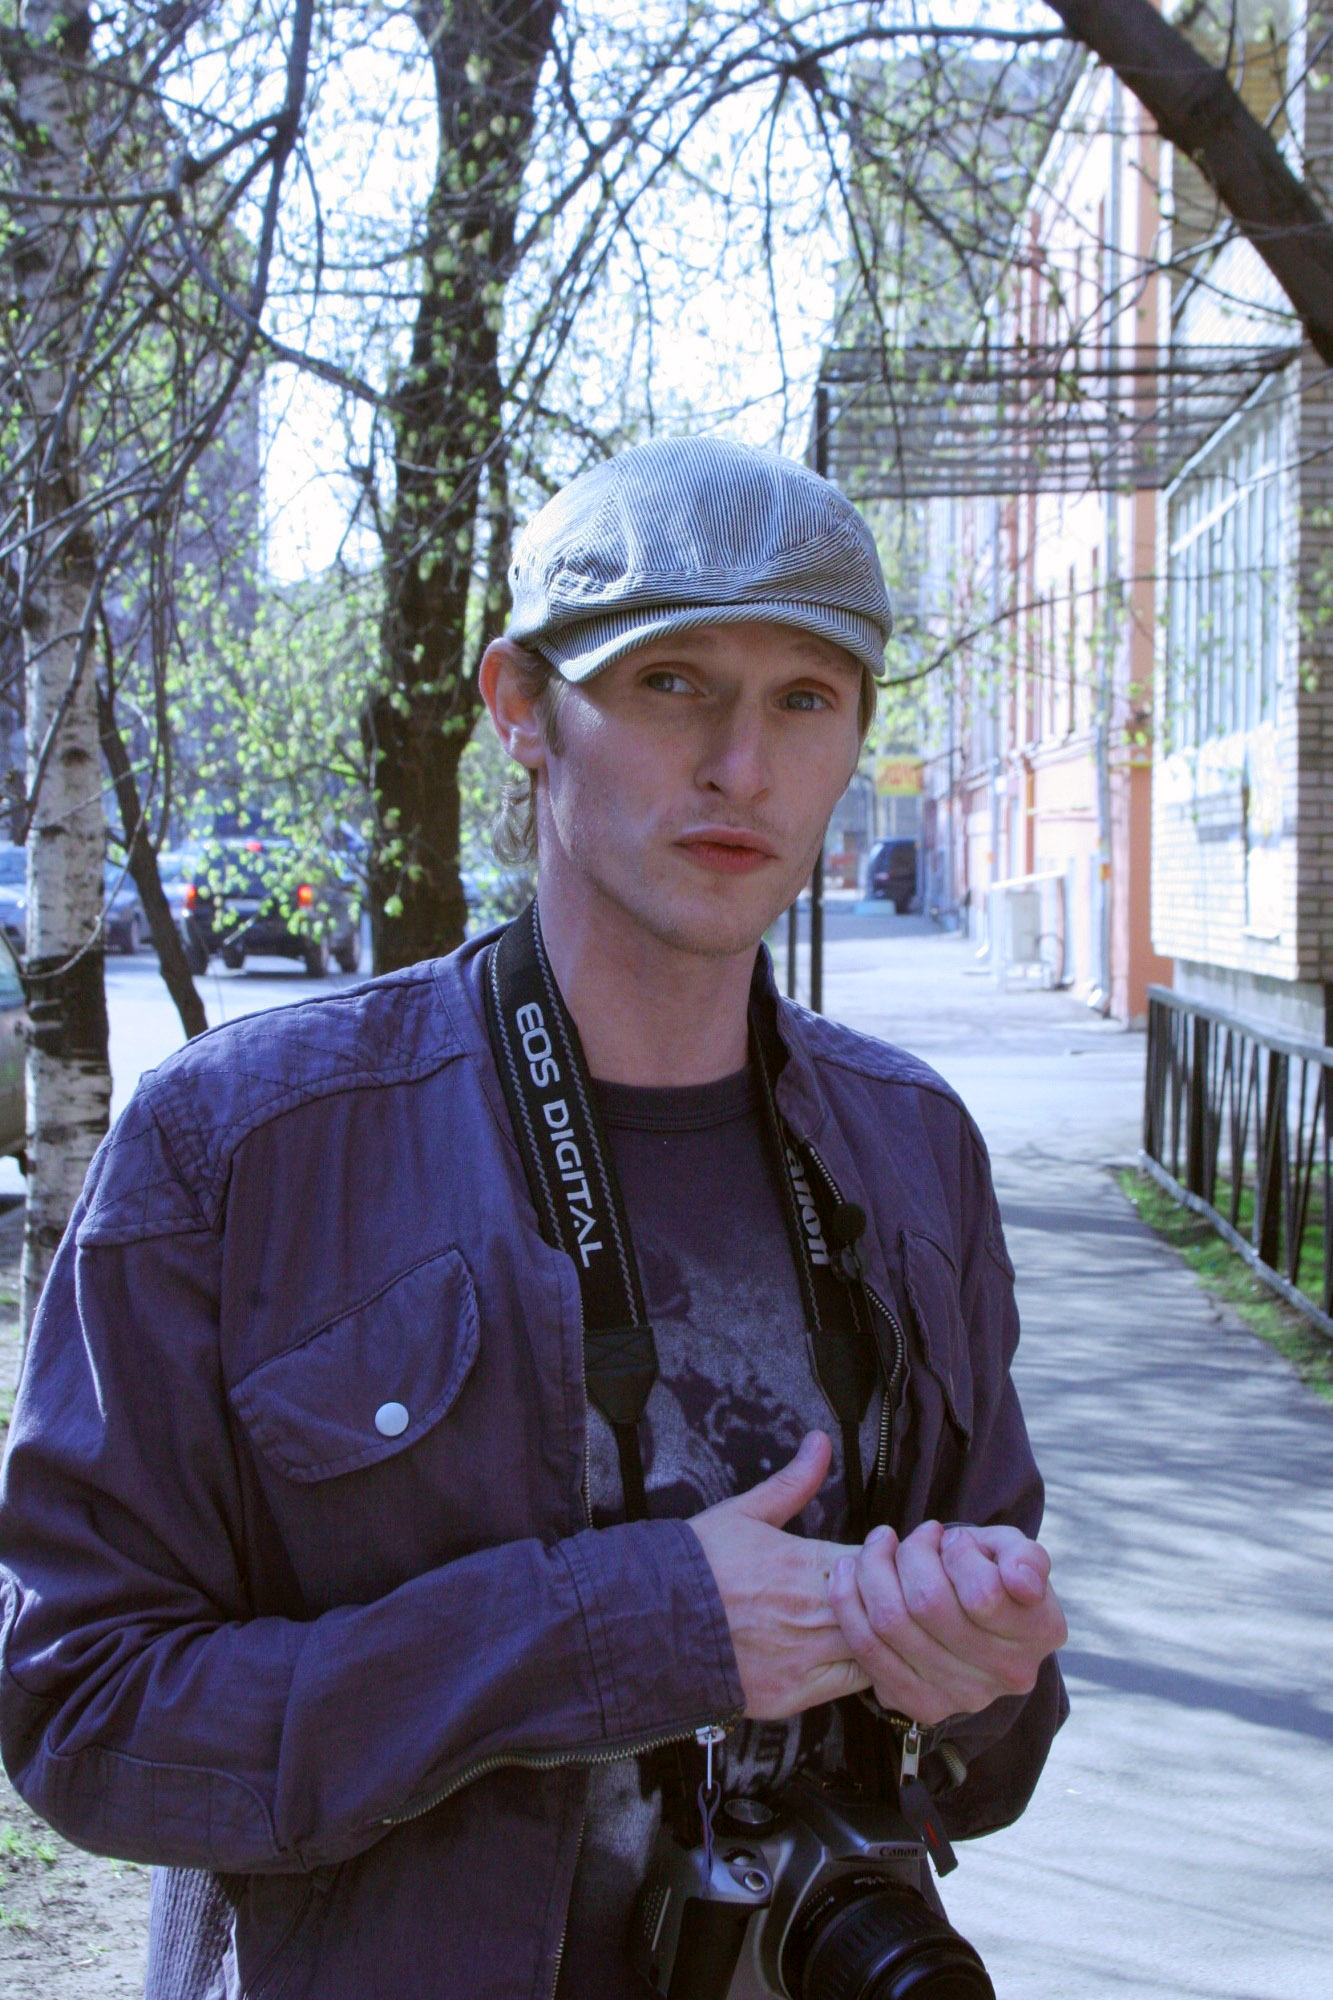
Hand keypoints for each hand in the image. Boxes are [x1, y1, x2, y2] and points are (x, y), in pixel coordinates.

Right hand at [688, 1431, 869, 1720]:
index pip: (881, 1563)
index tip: (889, 1560)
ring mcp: (807, 1657)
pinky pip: (851, 1688)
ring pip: (876, 1650)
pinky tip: (859, 1659)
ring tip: (880, 1629)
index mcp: (809, 1563)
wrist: (652, 1621)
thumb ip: (793, 1482)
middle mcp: (815, 1611)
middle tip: (894, 1597)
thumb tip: (820, 1443)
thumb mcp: (744, 1512)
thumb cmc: (699, 1564)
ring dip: (884, 1638)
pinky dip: (864, 1673)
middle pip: (887, 1609)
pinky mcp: (794, 1695)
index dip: (892, 1562)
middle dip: (896, 1602)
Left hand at [828, 1518, 1066, 1728]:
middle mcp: (1008, 1673)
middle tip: (911, 1538)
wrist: (970, 1619)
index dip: (956, 1553)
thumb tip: (1021, 1582)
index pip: (982, 1593)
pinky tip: (849, 1572)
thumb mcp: (1014, 1550)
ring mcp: (964, 1696)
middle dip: (909, 1555)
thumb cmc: (991, 1571)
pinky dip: (848, 1602)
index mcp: (1042, 1631)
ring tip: (879, 1546)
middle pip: (928, 1604)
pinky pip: (867, 1649)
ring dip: (872, 1569)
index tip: (950, 1539)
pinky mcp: (921, 1705)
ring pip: (891, 1622)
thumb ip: (1025, 1556)